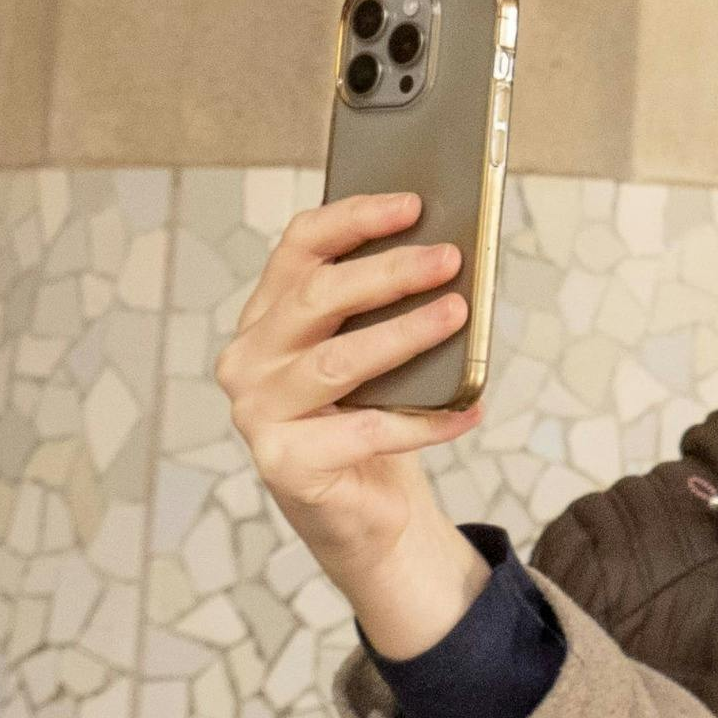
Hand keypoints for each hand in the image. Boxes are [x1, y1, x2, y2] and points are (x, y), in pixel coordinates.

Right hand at [216, 194, 496, 657]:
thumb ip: (387, 308)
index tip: (413, 205)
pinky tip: (468, 408)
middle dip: (389, 272)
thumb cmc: (369, 416)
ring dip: (405, 335)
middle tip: (449, 259)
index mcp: (267, 315)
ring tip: (458, 315)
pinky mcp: (282, 463)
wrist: (364, 512)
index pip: (300, 246)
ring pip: (338, 362)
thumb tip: (447, 257)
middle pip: (318, 297)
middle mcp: (249, 358)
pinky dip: (424, 421)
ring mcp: (258, 412)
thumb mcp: (375, 351)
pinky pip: (364, 432)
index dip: (355, 219)